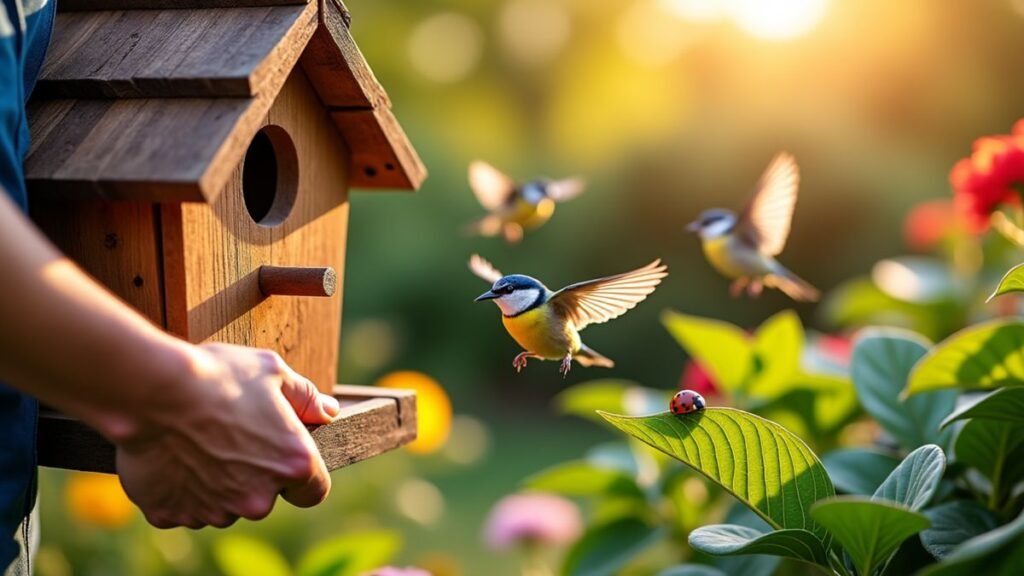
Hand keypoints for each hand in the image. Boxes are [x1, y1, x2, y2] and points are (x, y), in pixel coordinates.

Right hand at [114, 342, 340, 528]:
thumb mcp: (273, 372)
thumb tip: (328, 412)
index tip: (282, 457)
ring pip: (222, 504)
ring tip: (197, 441)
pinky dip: (179, 488)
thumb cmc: (216, 376)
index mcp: (292, 464)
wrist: (150, 389)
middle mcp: (257, 498)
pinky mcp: (172, 514)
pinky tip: (172, 456)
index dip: (301, 475)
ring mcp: (213, 511)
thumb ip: (306, 398)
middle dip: (252, 474)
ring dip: (216, 482)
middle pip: (263, 498)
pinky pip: (182, 506)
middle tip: (229, 436)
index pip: (314, 491)